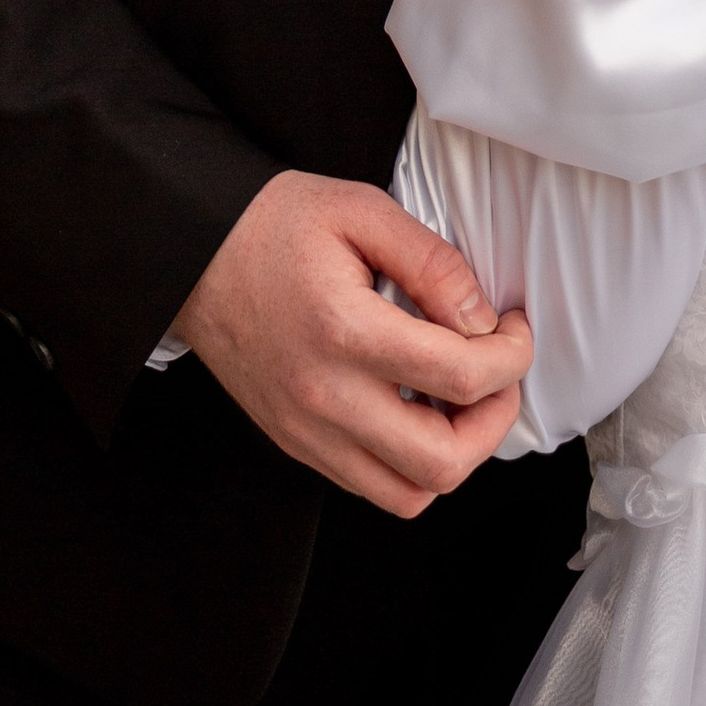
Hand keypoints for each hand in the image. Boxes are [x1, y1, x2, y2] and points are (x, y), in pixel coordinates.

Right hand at [173, 171, 534, 519]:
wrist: (193, 253)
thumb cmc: (273, 225)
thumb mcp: (361, 211)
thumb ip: (431, 263)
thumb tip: (481, 319)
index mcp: (345, 331)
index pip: (459, 376)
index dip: (511, 356)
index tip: (513, 328)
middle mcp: (325, 397)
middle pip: (443, 461)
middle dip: (495, 419)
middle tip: (499, 373)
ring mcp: (307, 431)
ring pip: (410, 493)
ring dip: (455, 453)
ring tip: (459, 398)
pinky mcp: (297, 443)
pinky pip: (372, 486)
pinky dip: (410, 463)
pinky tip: (415, 408)